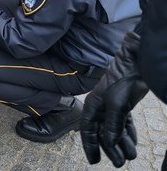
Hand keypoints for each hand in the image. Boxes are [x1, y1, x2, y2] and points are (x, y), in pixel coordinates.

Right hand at [80, 31, 148, 167]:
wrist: (136, 64)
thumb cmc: (122, 80)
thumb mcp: (117, 104)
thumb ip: (113, 124)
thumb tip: (110, 141)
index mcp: (92, 106)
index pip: (88, 130)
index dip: (90, 146)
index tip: (94, 161)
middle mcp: (100, 108)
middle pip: (102, 133)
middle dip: (110, 149)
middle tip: (118, 163)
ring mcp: (112, 107)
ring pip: (115, 130)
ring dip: (122, 143)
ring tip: (130, 156)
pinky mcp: (124, 105)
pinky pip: (124, 124)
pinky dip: (129, 134)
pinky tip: (133, 142)